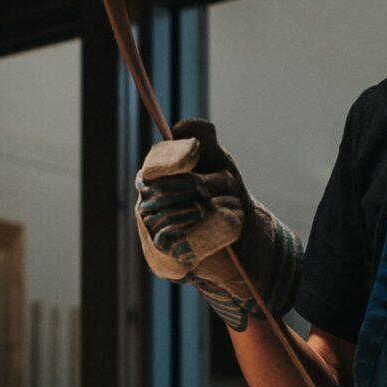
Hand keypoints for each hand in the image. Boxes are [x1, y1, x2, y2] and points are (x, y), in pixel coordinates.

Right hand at [134, 119, 300, 329]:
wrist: (240, 243)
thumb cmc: (225, 198)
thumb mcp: (218, 163)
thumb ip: (203, 140)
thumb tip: (181, 127)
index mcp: (152, 179)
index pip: (156, 165)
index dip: (176, 157)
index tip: (195, 154)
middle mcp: (146, 206)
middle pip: (183, 186)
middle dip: (216, 183)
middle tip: (229, 188)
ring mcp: (154, 234)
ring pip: (196, 210)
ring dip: (226, 205)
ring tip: (230, 209)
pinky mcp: (167, 259)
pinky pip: (202, 236)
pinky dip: (224, 228)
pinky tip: (228, 229)